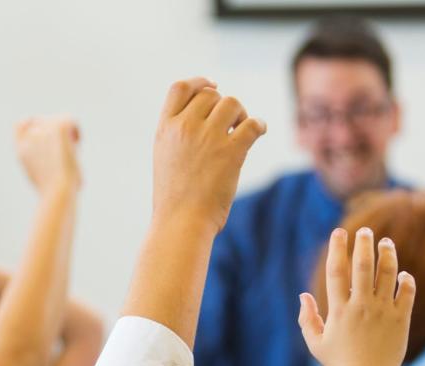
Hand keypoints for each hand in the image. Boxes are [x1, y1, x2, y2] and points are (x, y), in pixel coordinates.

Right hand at [15, 116, 80, 194]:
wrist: (57, 191)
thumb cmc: (54, 193)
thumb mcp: (43, 178)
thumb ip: (44, 163)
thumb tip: (62, 154)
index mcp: (21, 150)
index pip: (20, 126)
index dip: (31, 124)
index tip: (44, 130)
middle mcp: (30, 138)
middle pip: (44, 122)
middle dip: (55, 133)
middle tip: (65, 150)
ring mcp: (43, 130)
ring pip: (58, 121)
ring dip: (67, 134)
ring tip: (70, 150)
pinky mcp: (58, 127)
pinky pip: (71, 120)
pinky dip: (76, 131)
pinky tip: (76, 144)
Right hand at [152, 77, 266, 234]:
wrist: (181, 223)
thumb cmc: (174, 199)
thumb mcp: (164, 159)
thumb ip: (177, 136)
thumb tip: (202, 117)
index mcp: (165, 129)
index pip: (180, 88)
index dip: (199, 82)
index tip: (213, 86)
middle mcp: (184, 128)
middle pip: (210, 95)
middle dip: (223, 105)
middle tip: (231, 124)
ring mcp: (208, 138)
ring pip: (232, 103)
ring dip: (241, 114)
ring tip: (241, 131)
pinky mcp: (231, 152)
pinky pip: (252, 124)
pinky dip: (259, 125)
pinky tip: (260, 131)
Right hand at [298, 228, 415, 365]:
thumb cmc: (340, 364)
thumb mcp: (316, 343)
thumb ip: (307, 319)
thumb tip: (303, 296)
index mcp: (339, 310)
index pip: (337, 271)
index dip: (337, 249)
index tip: (338, 233)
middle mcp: (361, 307)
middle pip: (364, 266)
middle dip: (364, 244)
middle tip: (365, 231)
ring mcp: (383, 312)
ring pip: (388, 274)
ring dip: (387, 254)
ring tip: (386, 243)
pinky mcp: (400, 320)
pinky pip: (406, 292)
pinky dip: (405, 279)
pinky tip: (401, 273)